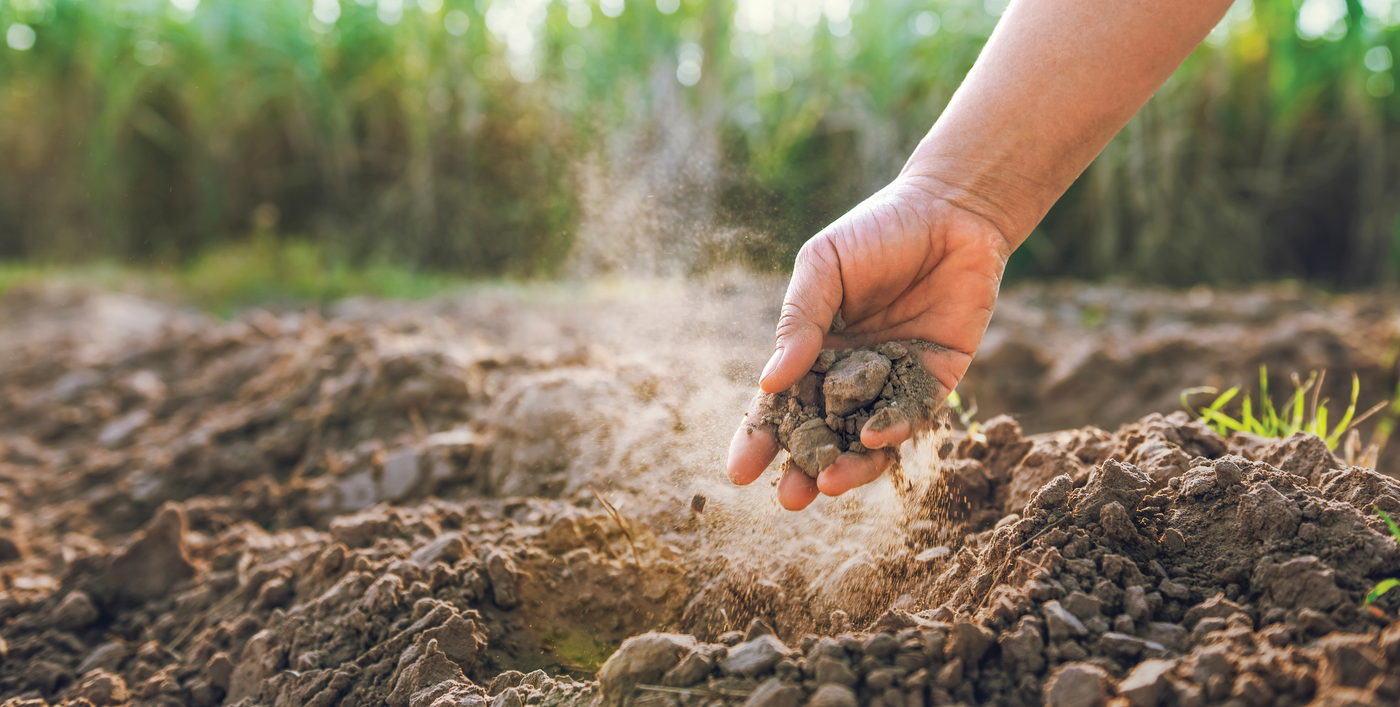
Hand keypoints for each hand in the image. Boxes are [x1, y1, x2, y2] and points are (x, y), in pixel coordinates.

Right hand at [726, 174, 1012, 509]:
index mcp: (812, 350)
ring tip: (827, 485)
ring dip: (848, 466)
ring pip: (865, 440)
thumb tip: (769, 379)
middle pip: (821, 434)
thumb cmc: (877, 230)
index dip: (758, 437)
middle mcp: (849, 375)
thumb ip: (800, 321)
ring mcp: (892, 383)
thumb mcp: (824, 266)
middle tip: (788, 498)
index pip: (780, 404)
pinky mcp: (936, 383)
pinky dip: (891, 431)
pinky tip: (873, 439)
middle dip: (803, 468)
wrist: (952, 210)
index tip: (739, 471)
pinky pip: (912, 418)